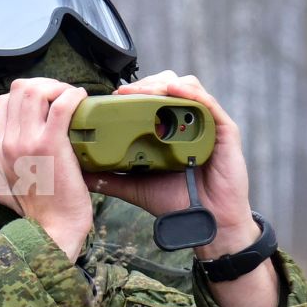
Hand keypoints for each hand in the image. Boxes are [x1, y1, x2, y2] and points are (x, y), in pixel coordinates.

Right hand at [0, 77, 94, 260]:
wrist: (51, 232)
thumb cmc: (39, 214)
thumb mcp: (6, 188)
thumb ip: (6, 168)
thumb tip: (11, 156)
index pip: (3, 101)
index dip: (27, 93)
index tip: (47, 102)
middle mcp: (8, 142)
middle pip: (19, 89)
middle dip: (44, 84)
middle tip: (63, 96)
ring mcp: (27, 142)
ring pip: (35, 90)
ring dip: (58, 87)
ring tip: (73, 98)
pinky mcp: (51, 145)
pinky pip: (60, 105)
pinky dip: (73, 96)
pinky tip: (82, 101)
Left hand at [83, 72, 259, 258]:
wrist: (206, 223)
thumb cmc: (177, 202)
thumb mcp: (136, 186)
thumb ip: (111, 177)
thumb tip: (80, 173)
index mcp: (171, 129)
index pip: (153, 95)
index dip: (135, 90)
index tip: (114, 95)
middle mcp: (190, 121)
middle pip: (168, 84)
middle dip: (145, 83)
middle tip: (124, 93)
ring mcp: (208, 123)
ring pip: (186, 86)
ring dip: (161, 85)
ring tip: (142, 93)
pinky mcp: (225, 130)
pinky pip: (208, 102)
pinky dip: (189, 93)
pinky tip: (171, 91)